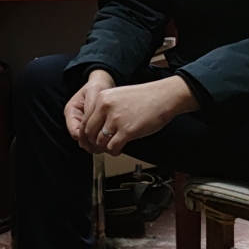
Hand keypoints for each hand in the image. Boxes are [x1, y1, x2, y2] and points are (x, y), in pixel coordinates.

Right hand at [64, 69, 115, 148]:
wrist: (103, 83)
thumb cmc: (97, 86)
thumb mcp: (94, 94)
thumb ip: (91, 109)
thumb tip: (90, 125)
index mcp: (71, 111)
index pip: (75, 132)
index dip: (86, 139)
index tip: (99, 140)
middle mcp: (75, 119)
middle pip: (80, 139)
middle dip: (92, 144)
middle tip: (105, 147)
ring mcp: (82, 123)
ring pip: (87, 141)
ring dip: (97, 144)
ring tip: (109, 144)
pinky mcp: (91, 126)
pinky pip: (95, 137)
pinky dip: (101, 140)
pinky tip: (110, 140)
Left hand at [81, 75, 197, 155]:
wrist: (164, 96)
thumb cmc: (145, 98)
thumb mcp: (118, 97)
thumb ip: (104, 109)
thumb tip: (95, 126)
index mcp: (101, 98)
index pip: (84, 121)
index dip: (86, 134)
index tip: (90, 140)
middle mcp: (105, 107)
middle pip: (89, 132)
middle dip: (93, 143)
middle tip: (99, 147)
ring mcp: (116, 119)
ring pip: (99, 141)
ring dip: (104, 148)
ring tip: (111, 147)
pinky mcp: (127, 130)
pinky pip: (112, 147)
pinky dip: (114, 151)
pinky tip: (119, 149)